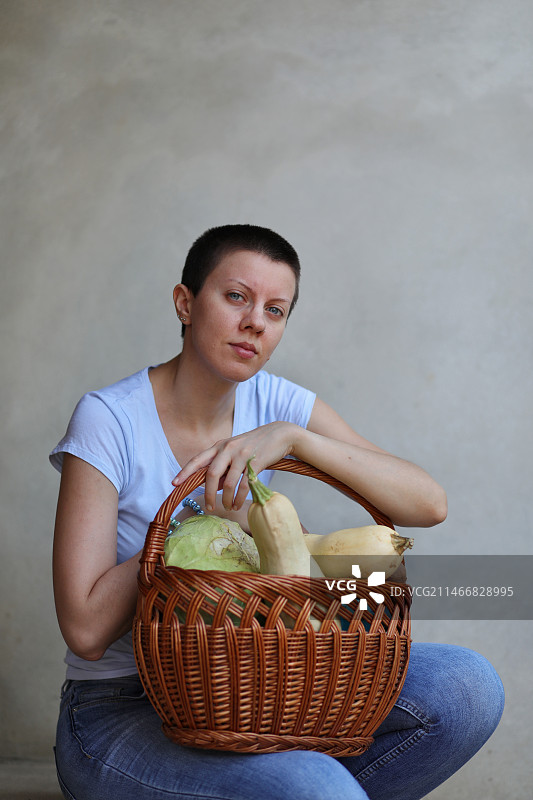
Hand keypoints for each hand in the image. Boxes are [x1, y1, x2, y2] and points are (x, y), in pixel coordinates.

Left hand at [172, 422, 299, 511]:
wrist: (279, 434)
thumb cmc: (254, 445)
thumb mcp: (235, 451)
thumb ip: (223, 466)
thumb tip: (214, 486)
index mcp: (220, 445)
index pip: (198, 460)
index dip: (185, 472)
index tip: (174, 484)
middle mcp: (228, 448)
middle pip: (211, 474)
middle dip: (208, 493)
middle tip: (208, 507)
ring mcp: (242, 455)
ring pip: (228, 482)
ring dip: (226, 499)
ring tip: (227, 508)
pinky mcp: (256, 462)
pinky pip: (244, 484)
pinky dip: (240, 497)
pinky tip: (238, 504)